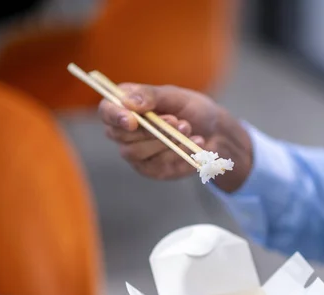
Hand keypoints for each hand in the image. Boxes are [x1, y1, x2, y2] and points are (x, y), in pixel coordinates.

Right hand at [98, 84, 252, 192]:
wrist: (217, 133)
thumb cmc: (193, 110)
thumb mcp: (176, 96)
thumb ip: (152, 95)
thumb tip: (128, 102)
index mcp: (127, 107)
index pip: (107, 111)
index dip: (114, 116)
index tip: (132, 119)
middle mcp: (125, 132)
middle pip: (121, 136)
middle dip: (150, 130)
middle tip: (178, 121)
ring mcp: (137, 154)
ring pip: (137, 153)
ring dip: (166, 141)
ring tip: (189, 129)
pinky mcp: (153, 170)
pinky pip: (158, 165)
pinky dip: (179, 154)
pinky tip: (196, 143)